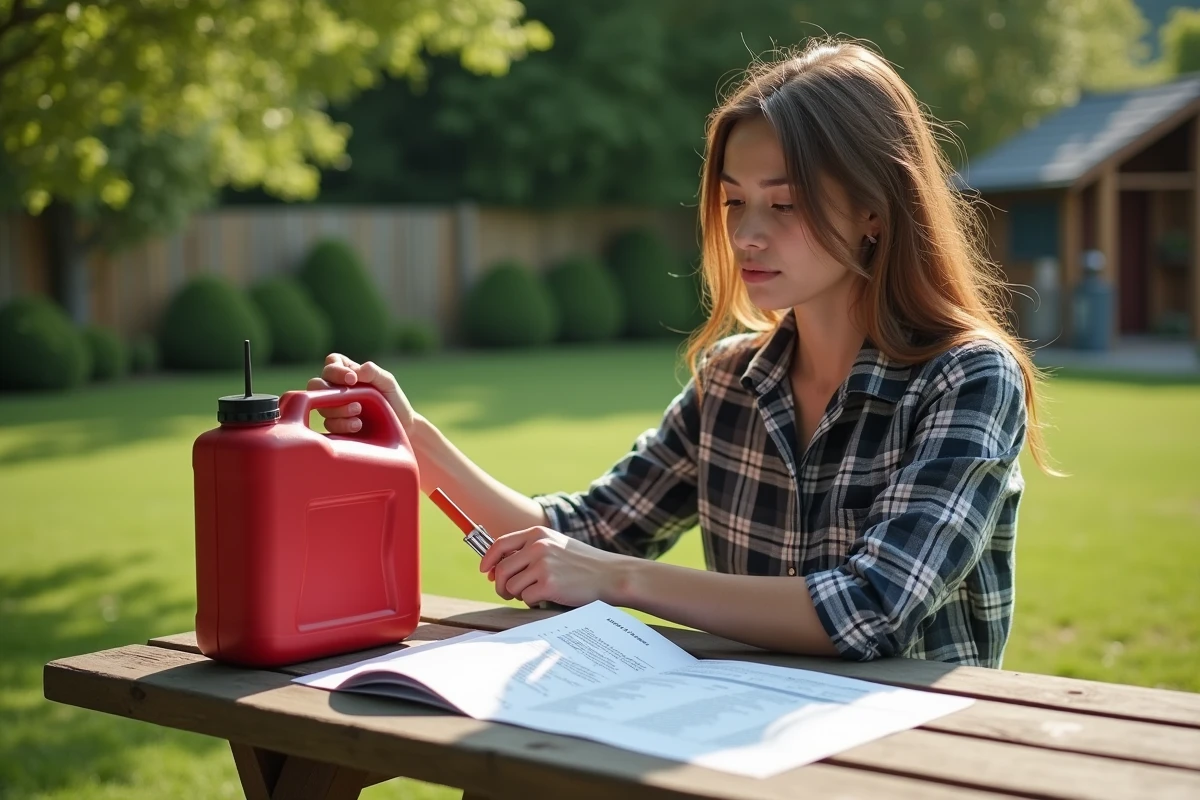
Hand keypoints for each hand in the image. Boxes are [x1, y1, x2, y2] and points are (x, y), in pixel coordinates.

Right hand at [307, 353, 416, 432]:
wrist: (402, 427)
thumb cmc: (393, 401)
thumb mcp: (388, 383)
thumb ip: (373, 372)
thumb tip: (356, 371)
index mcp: (347, 373)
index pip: (331, 363)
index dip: (336, 370)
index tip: (352, 379)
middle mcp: (336, 389)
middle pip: (316, 384)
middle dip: (328, 389)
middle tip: (351, 395)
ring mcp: (334, 409)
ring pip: (321, 406)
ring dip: (338, 408)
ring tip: (359, 410)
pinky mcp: (336, 427)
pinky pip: (328, 424)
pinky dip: (341, 424)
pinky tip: (357, 424)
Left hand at [478, 527, 628, 607]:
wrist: (611, 575)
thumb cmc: (584, 564)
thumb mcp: (557, 545)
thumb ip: (531, 550)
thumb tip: (499, 567)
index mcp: (537, 534)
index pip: (500, 544)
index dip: (488, 560)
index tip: (486, 571)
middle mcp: (537, 546)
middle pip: (502, 570)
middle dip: (501, 586)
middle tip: (509, 594)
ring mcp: (542, 565)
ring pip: (512, 587)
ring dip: (520, 595)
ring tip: (536, 594)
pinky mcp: (548, 585)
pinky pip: (526, 599)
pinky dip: (534, 603)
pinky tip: (549, 598)